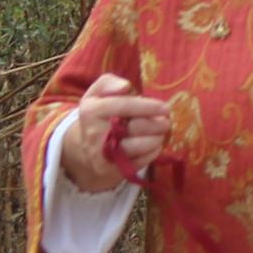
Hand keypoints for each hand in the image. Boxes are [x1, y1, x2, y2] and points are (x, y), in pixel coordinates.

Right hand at [58, 71, 169, 192]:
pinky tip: (154, 144)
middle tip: (166, 122)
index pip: (123, 106)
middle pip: (136, 127)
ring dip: (157, 138)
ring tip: (161, 132)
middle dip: (157, 124)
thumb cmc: (100, 114)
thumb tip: (125, 87)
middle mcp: (94, 133)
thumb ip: (109, 82)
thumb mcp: (97, 93)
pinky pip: (141, 161)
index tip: (165, 107)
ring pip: (140, 146)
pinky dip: (153, 152)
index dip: (147, 106)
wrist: (86, 147)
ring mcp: (103, 154)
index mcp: (91, 110)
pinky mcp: (112, 169)